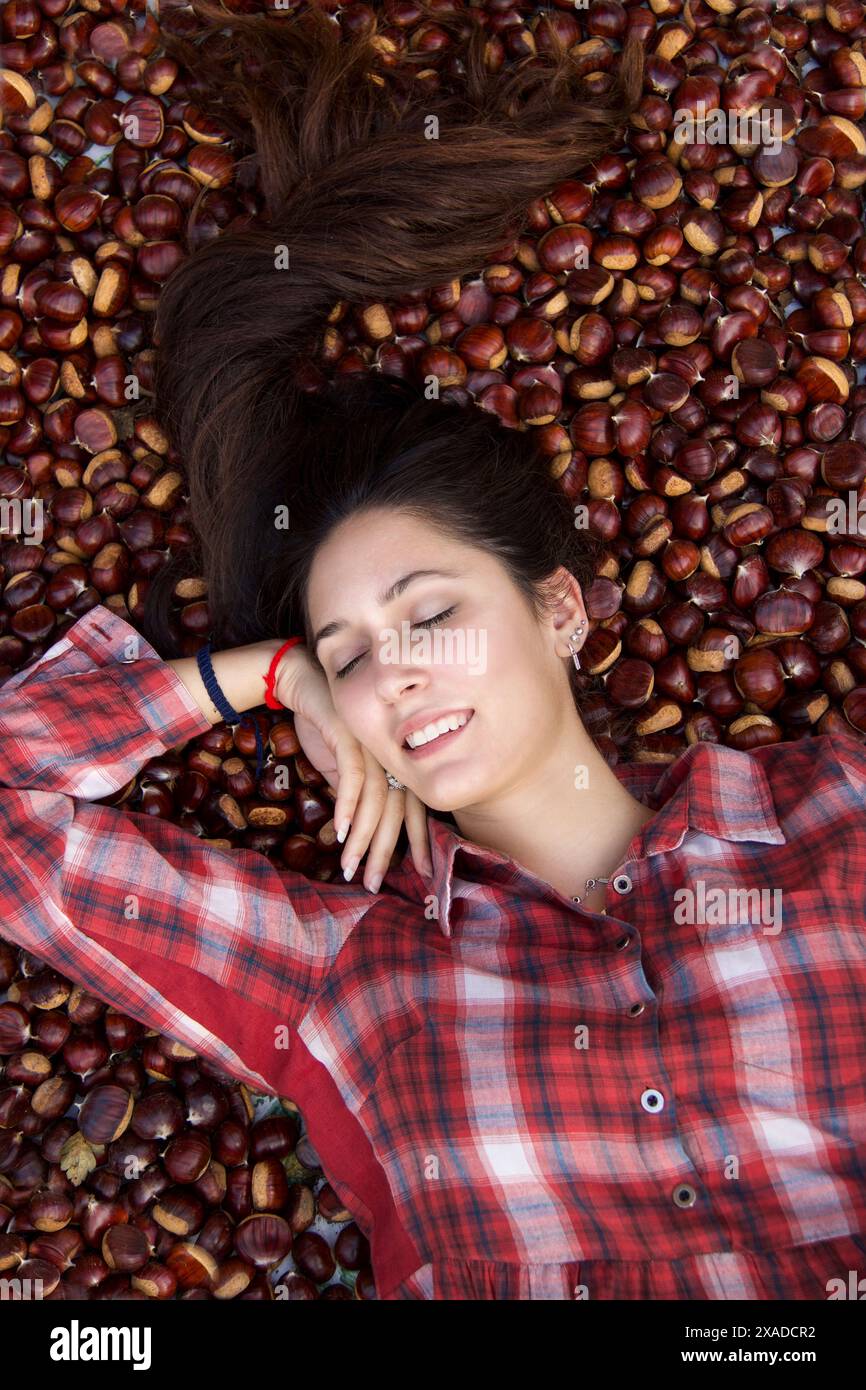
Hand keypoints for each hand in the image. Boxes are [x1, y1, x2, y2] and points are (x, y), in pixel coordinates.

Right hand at [274, 648, 432, 891]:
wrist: (303, 684)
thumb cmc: (325, 727)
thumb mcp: (342, 768)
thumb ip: (356, 795)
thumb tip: (357, 830)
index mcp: (395, 764)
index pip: (413, 809)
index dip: (418, 841)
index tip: (423, 873)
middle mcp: (392, 755)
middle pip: (396, 811)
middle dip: (384, 851)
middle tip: (373, 884)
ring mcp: (375, 744)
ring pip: (375, 801)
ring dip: (360, 837)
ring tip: (350, 866)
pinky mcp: (352, 734)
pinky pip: (353, 777)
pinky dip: (346, 806)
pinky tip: (339, 831)